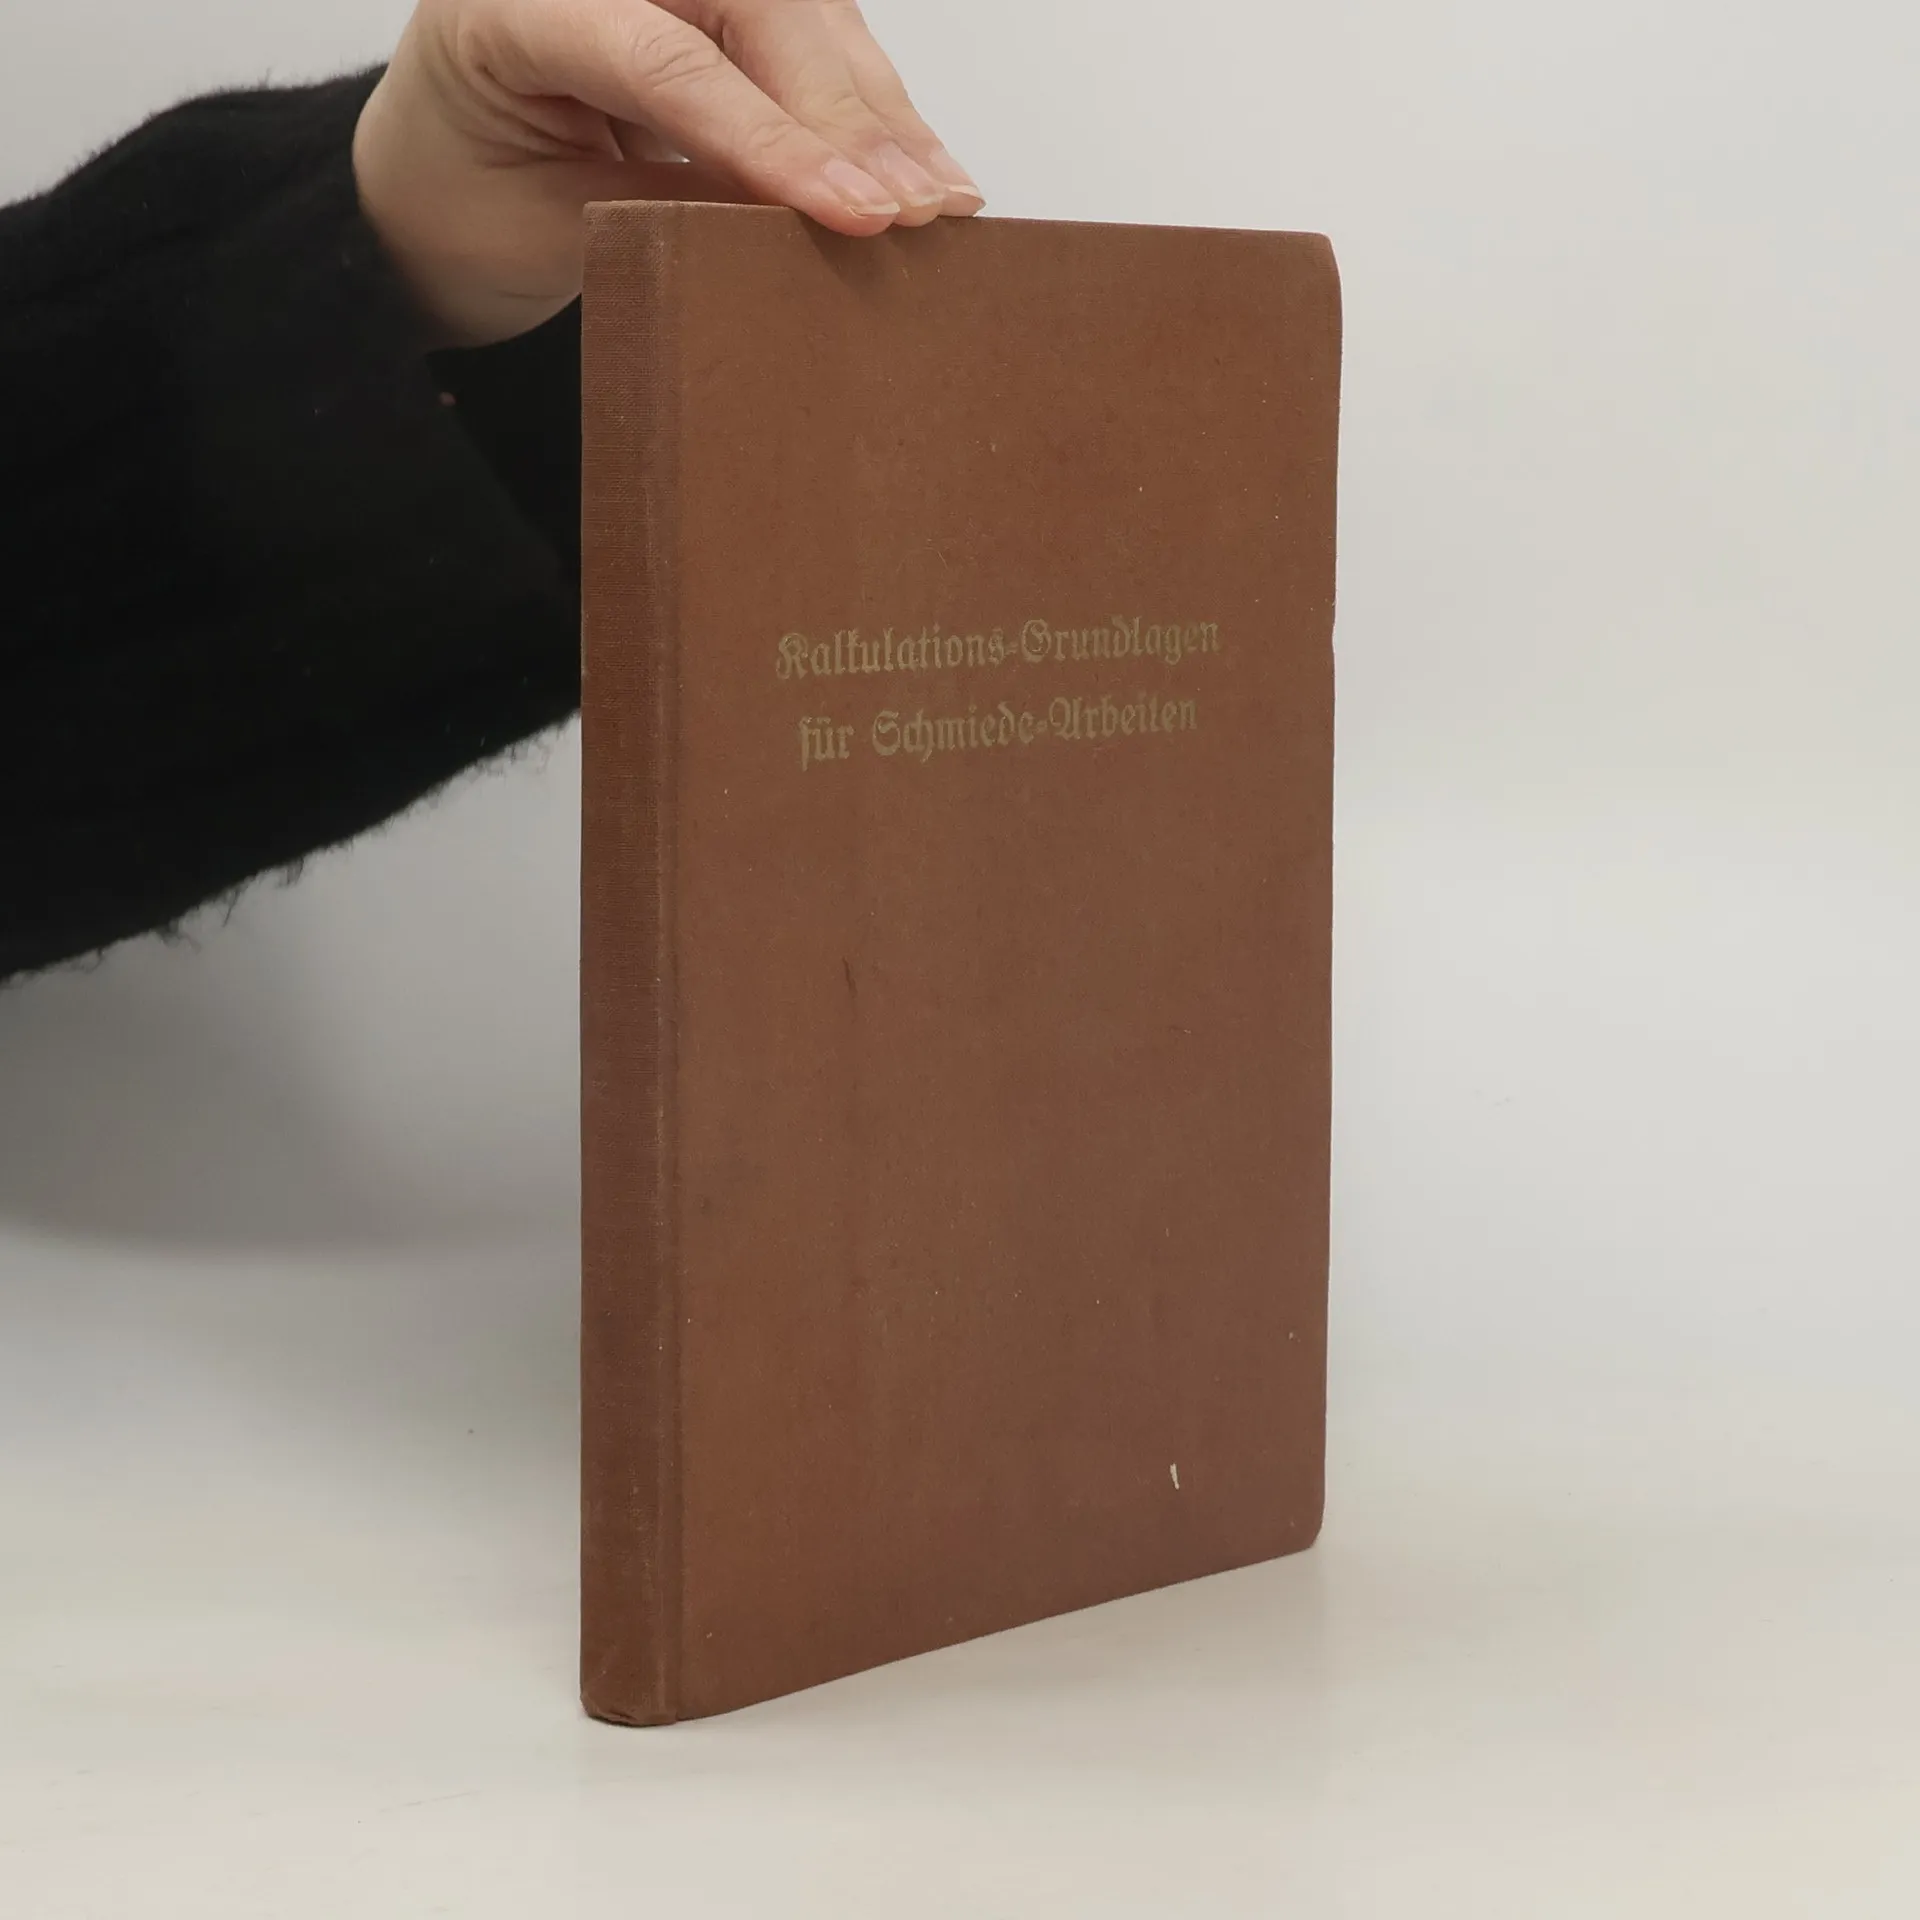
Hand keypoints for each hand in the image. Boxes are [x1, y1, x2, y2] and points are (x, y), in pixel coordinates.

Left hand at [352, 0, 984, 347]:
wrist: (438, 189)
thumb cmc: (474, 207)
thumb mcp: (558, 228)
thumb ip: (670, 207)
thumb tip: (808, 216)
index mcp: (516, 5)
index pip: (666, 59)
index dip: (771, 139)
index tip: (855, 212)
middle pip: (758, 13)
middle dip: (849, 118)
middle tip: (920, 210)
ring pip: (803, 16)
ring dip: (882, 111)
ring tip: (945, 198)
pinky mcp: (712, 4)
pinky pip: (809, 38)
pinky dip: (871, 107)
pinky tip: (924, 166)